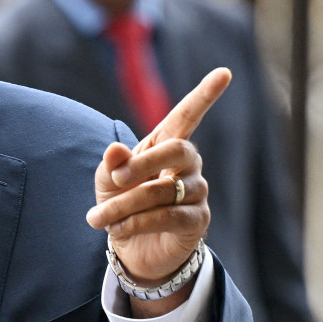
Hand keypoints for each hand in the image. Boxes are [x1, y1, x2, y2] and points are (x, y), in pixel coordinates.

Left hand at [88, 68, 231, 311]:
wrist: (133, 249)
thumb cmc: (122, 204)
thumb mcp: (109, 181)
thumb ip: (112, 163)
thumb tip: (115, 150)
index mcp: (167, 145)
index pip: (188, 116)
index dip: (205, 95)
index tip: (224, 72)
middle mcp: (189, 164)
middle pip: (175, 150)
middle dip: (141, 164)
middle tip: (114, 179)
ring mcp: (197, 191)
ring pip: (162, 191)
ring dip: (124, 205)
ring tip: (97, 218)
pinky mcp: (197, 220)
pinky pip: (167, 217)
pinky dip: (136, 223)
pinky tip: (117, 230)